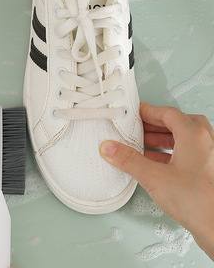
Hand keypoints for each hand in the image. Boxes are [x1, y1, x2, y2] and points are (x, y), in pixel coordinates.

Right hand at [100, 101, 213, 260]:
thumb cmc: (201, 203)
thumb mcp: (154, 177)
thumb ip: (129, 160)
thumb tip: (111, 148)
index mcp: (195, 135)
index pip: (168, 113)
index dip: (149, 112)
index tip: (135, 113)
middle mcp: (206, 143)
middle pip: (177, 124)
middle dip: (154, 126)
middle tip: (138, 129)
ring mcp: (209, 158)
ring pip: (184, 140)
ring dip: (162, 140)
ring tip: (142, 146)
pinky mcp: (208, 173)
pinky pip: (188, 155)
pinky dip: (170, 154)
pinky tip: (155, 164)